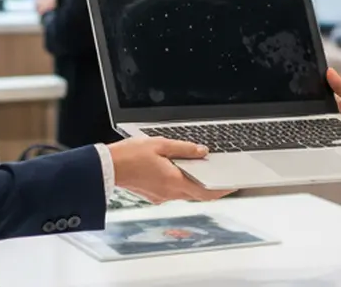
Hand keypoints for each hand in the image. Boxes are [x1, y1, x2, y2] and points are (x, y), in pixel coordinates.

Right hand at [108, 137, 234, 203]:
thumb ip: (184, 149)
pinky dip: (179, 182)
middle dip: (210, 186)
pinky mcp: (152, 195)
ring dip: (193, 183)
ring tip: (200, 169)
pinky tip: (178, 171)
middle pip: (197, 193)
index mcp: (173, 181)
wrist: (106, 168)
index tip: (234, 186)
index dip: (222, 191)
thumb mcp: (160, 145)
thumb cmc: (129, 156)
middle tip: (221, 177)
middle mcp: (169, 193)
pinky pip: (172, 190)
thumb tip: (202, 151)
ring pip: (184, 192)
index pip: (205, 192)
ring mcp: (160, 196)